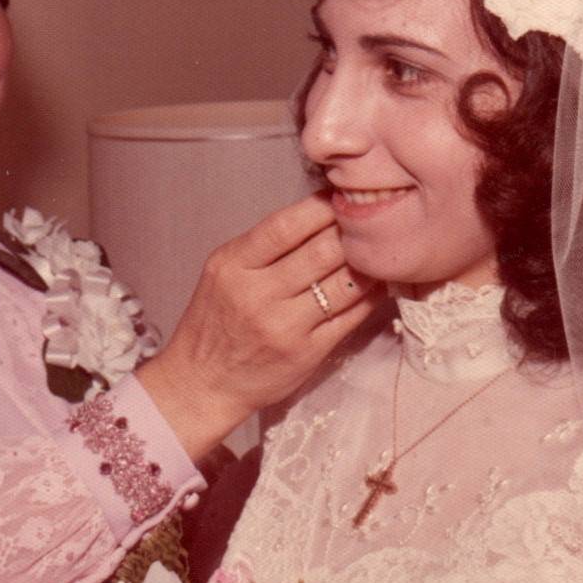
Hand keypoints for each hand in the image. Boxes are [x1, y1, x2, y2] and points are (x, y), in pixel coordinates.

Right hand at [136, 193, 380, 462]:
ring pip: (344, 283)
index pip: (286, 226)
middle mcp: (258, 295)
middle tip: (372, 221)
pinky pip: (351, 317)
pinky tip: (378, 283)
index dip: (321, 208)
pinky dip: (370, 296)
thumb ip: (264, 247)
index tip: (341, 199)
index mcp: (234, 266)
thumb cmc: (215, 322)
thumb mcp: (224, 273)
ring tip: (380, 251)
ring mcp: (285, 326)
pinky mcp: (308, 353)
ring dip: (368, 263)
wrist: (202, 383)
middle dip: (351, 233)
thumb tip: (318, 214)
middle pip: (322, 252)